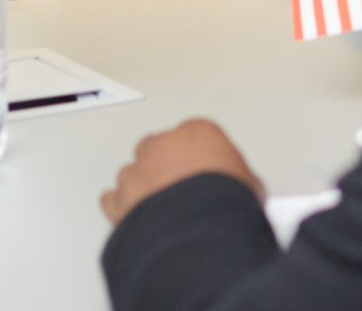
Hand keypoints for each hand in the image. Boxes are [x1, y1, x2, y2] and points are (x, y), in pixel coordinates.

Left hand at [99, 119, 263, 224]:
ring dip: (141, 186)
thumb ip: (238, 179)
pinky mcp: (119, 200)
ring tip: (157, 208)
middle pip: (157, 148)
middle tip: (179, 189)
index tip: (204, 173)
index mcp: (198, 132)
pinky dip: (119, 208)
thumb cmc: (226, 202)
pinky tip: (132, 217)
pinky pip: (112, 199)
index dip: (198, 157)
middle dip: (164, 165)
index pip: (194, 135)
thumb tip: (241, 194)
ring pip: (132, 172)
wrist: (198, 229)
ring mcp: (138, 171)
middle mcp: (163, 145)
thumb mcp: (250, 186)